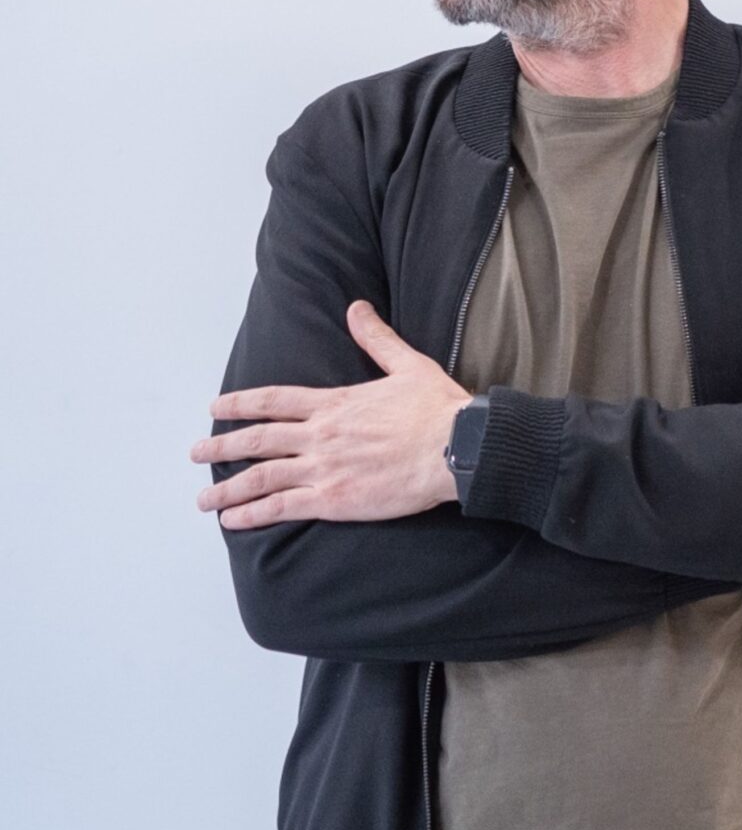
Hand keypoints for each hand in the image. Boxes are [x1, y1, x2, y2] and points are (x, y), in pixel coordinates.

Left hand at [193, 300, 470, 530]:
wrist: (457, 447)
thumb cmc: (439, 409)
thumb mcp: (409, 365)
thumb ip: (377, 339)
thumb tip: (357, 308)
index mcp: (335, 403)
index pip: (274, 401)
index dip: (241, 404)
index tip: (216, 408)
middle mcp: (320, 435)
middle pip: (257, 440)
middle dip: (221, 445)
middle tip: (196, 452)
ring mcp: (324, 468)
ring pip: (261, 477)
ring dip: (227, 488)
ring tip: (204, 499)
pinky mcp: (335, 499)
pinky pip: (282, 507)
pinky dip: (253, 514)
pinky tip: (232, 521)